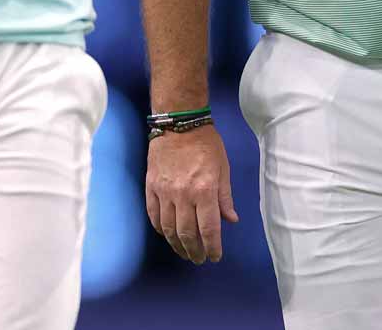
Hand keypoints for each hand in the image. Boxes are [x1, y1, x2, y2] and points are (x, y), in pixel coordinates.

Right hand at [145, 126, 236, 262]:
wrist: (179, 122)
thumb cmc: (206, 143)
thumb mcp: (223, 168)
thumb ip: (225, 197)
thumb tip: (231, 220)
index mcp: (205, 190)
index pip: (209, 229)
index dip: (212, 247)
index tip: (215, 257)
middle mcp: (183, 195)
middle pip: (187, 233)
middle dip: (194, 250)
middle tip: (199, 258)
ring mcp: (164, 192)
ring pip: (168, 228)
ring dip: (177, 244)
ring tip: (184, 252)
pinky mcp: (151, 187)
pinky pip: (154, 215)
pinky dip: (160, 229)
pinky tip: (167, 234)